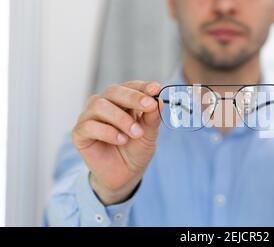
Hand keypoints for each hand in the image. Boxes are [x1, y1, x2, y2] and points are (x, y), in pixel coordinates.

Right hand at [72, 80, 160, 204]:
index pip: (130, 86)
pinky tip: (121, 140)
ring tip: (136, 134)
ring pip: (100, 105)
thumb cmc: (136, 150)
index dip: (143, 86)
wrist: (125, 175)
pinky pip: (90, 126)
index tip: (156, 89)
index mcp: (122, 101)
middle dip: (133, 98)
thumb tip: (158, 101)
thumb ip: (152, 118)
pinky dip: (108, 132)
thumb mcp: (149, 134)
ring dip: (121, 119)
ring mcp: (89, 117)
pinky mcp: (79, 133)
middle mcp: (104, 104)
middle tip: (149, 105)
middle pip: (113, 91)